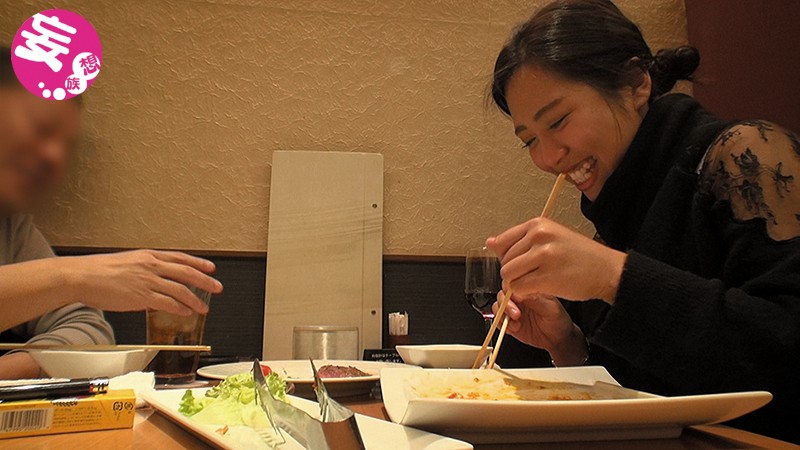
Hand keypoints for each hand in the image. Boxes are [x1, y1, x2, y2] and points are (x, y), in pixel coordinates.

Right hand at [63, 250, 222, 315]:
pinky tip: (186, 312)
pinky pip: (166, 302)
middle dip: (205, 281)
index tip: (211, 268)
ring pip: (180, 289)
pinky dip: (179, 308)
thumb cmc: (98, 270)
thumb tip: (155, 279)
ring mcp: (147, 280)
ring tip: (204, 307)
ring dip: (195, 299)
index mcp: (148, 256)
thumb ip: (144, 269)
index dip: (198, 264)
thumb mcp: (127, 262)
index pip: (180, 258)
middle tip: (217, 287)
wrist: (81, 276)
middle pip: (186, 273)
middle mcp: (151, 266)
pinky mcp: (141, 295)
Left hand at [486, 217, 626, 303]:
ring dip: (517, 284)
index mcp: (538, 224)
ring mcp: (543, 256)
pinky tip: (539, 290)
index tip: (518, 264)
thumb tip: (490, 242)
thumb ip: (521, 240)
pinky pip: (519, 288)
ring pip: (509, 275)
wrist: (607, 270)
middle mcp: (539, 236)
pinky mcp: (547, 277)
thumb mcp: (551, 237)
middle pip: (505, 261)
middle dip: (513, 273)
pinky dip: (525, 293)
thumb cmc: (581, 255)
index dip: (507, 257)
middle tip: (531, 276)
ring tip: (535, 283)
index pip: (502, 241)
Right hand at [493, 292, 586, 365]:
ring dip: (503, 315)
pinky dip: (502, 324)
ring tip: (516, 324)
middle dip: (506, 304)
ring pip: (497, 306)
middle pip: (502, 295)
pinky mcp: (509, 322)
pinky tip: (513, 328)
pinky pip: (498, 320)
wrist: (557, 339)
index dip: (510, 290)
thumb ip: (535, 300)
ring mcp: (513, 310)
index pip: (513, 284)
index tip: (516, 298)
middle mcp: (519, 298)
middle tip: (516, 314)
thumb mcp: (551, 309)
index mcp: (529, 290)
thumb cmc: (558, 320)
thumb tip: (522, 292)